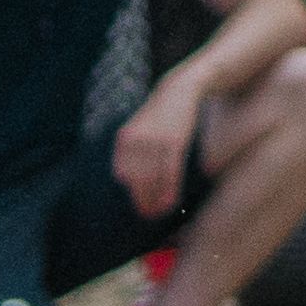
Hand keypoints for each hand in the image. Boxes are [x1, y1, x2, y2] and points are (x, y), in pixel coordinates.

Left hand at [113, 74, 207, 217]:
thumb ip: (132, 151)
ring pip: (153, 178)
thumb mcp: (140, 128)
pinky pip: (170, 171)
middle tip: (149, 216)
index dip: (131, 193)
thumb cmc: (161, 113)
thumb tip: (125, 179)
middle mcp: (136, 140)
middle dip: (142, 200)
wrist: (181, 89)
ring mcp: (155, 140)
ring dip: (157, 199)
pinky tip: (172, 202)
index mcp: (124, 138)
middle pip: (137, 179)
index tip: (140, 208)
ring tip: (161, 212)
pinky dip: (170, 189)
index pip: (124, 174)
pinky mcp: (174, 141)